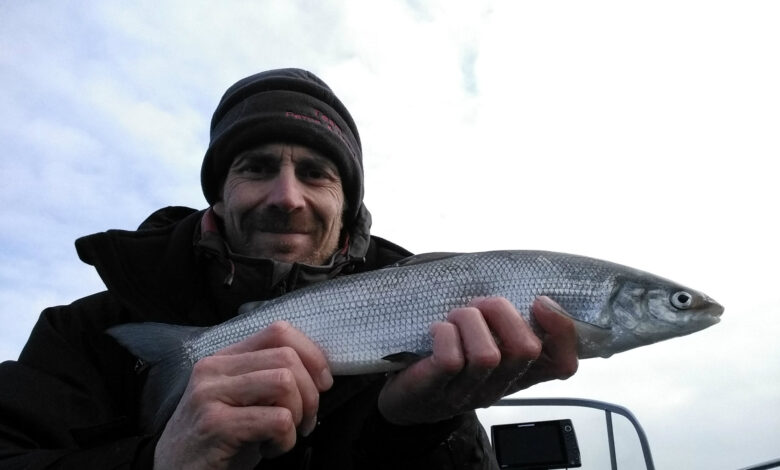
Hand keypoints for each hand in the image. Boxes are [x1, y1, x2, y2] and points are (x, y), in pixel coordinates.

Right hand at [153, 321, 332, 469]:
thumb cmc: (215, 442)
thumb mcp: (240, 400)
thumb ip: (267, 378)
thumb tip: (318, 371)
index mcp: (224, 358)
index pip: (279, 331)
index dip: (312, 355)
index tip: (322, 383)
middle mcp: (214, 370)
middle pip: (287, 357)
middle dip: (311, 393)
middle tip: (305, 421)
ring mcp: (211, 395)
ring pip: (284, 383)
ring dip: (299, 415)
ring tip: (285, 435)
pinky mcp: (215, 425)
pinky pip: (278, 420)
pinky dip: (287, 440)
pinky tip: (270, 449)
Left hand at [378, 296, 577, 424]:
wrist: (403, 399)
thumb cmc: (447, 360)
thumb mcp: (485, 341)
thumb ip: (505, 323)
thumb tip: (520, 287)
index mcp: (517, 373)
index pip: (563, 363)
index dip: (562, 330)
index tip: (540, 302)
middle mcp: (498, 386)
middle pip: (526, 350)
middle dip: (502, 312)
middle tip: (479, 305)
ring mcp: (467, 393)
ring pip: (487, 355)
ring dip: (469, 321)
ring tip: (454, 318)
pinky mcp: (433, 390)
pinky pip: (451, 361)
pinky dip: (445, 335)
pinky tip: (437, 330)